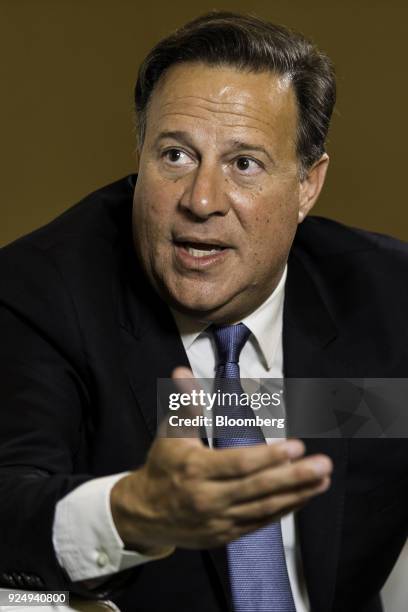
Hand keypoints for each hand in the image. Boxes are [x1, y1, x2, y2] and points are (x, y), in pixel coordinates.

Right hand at [111, 367, 331, 555]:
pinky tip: (303, 496)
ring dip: (296, 494)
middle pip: (257, 489)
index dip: (268, 457)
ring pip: (263, 508)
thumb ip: (184, 402)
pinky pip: (259, 522)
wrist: (144, 513)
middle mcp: (208, 500)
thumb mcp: (170, 432)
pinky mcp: (225, 536)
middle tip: (322, 464)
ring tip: (322, 479)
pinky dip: (283, 509)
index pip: (238, 464)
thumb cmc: (162, 466)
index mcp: (195, 470)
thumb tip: (182, 371)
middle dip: (293, 476)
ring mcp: (218, 521)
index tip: (295, 446)